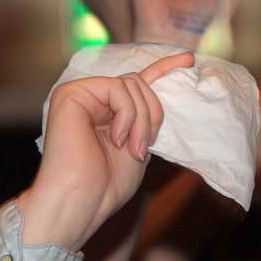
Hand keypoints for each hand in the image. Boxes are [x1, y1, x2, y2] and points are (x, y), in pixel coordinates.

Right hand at [19, 52, 193, 250]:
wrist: (80, 201)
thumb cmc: (106, 184)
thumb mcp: (138, 145)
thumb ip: (145, 119)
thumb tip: (162, 92)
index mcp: (106, 111)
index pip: (138, 81)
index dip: (164, 67)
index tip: (189, 59)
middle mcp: (92, 98)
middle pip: (139, 83)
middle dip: (152, 115)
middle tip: (144, 147)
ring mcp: (80, 93)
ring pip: (132, 84)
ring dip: (141, 119)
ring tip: (132, 149)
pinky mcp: (71, 92)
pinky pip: (117, 87)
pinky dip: (127, 115)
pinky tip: (116, 138)